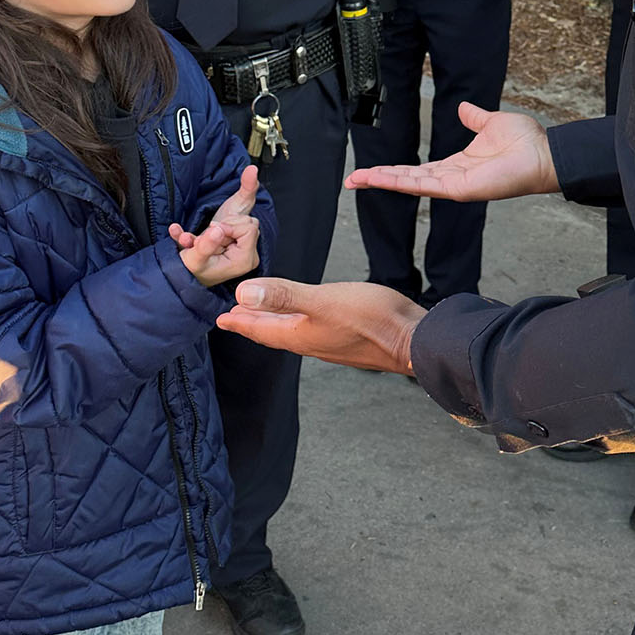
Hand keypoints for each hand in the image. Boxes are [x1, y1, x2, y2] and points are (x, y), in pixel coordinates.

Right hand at [169, 166, 260, 285]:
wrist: (185, 277)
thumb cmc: (191, 271)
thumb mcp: (194, 259)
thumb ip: (206, 245)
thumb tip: (218, 229)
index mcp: (244, 260)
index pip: (249, 228)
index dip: (228, 226)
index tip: (211, 232)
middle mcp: (250, 256)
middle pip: (247, 223)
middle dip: (225, 225)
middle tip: (206, 238)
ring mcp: (246, 251)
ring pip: (242, 221)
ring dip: (220, 226)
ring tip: (204, 240)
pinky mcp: (240, 246)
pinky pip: (237, 224)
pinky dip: (218, 226)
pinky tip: (198, 236)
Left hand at [216, 278, 424, 373]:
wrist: (413, 340)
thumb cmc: (372, 320)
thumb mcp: (323, 301)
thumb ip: (284, 295)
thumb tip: (243, 293)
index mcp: (300, 335)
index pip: (260, 328)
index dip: (239, 321)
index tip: (221, 319)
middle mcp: (311, 341)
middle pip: (273, 331)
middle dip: (252, 322)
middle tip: (234, 316)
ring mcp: (330, 341)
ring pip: (291, 330)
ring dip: (273, 321)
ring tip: (261, 314)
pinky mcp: (346, 336)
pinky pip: (310, 329)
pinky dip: (296, 319)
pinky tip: (304, 315)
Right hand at [346, 101, 557, 201]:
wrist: (543, 153)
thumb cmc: (525, 142)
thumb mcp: (491, 122)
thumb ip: (474, 117)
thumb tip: (463, 108)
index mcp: (457, 164)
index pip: (417, 169)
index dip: (393, 169)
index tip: (371, 169)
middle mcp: (452, 177)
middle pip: (407, 179)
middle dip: (378, 179)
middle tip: (352, 180)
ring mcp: (454, 185)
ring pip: (410, 183)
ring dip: (383, 181)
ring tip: (357, 180)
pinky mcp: (460, 189)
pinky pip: (426, 185)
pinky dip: (402, 182)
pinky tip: (382, 179)